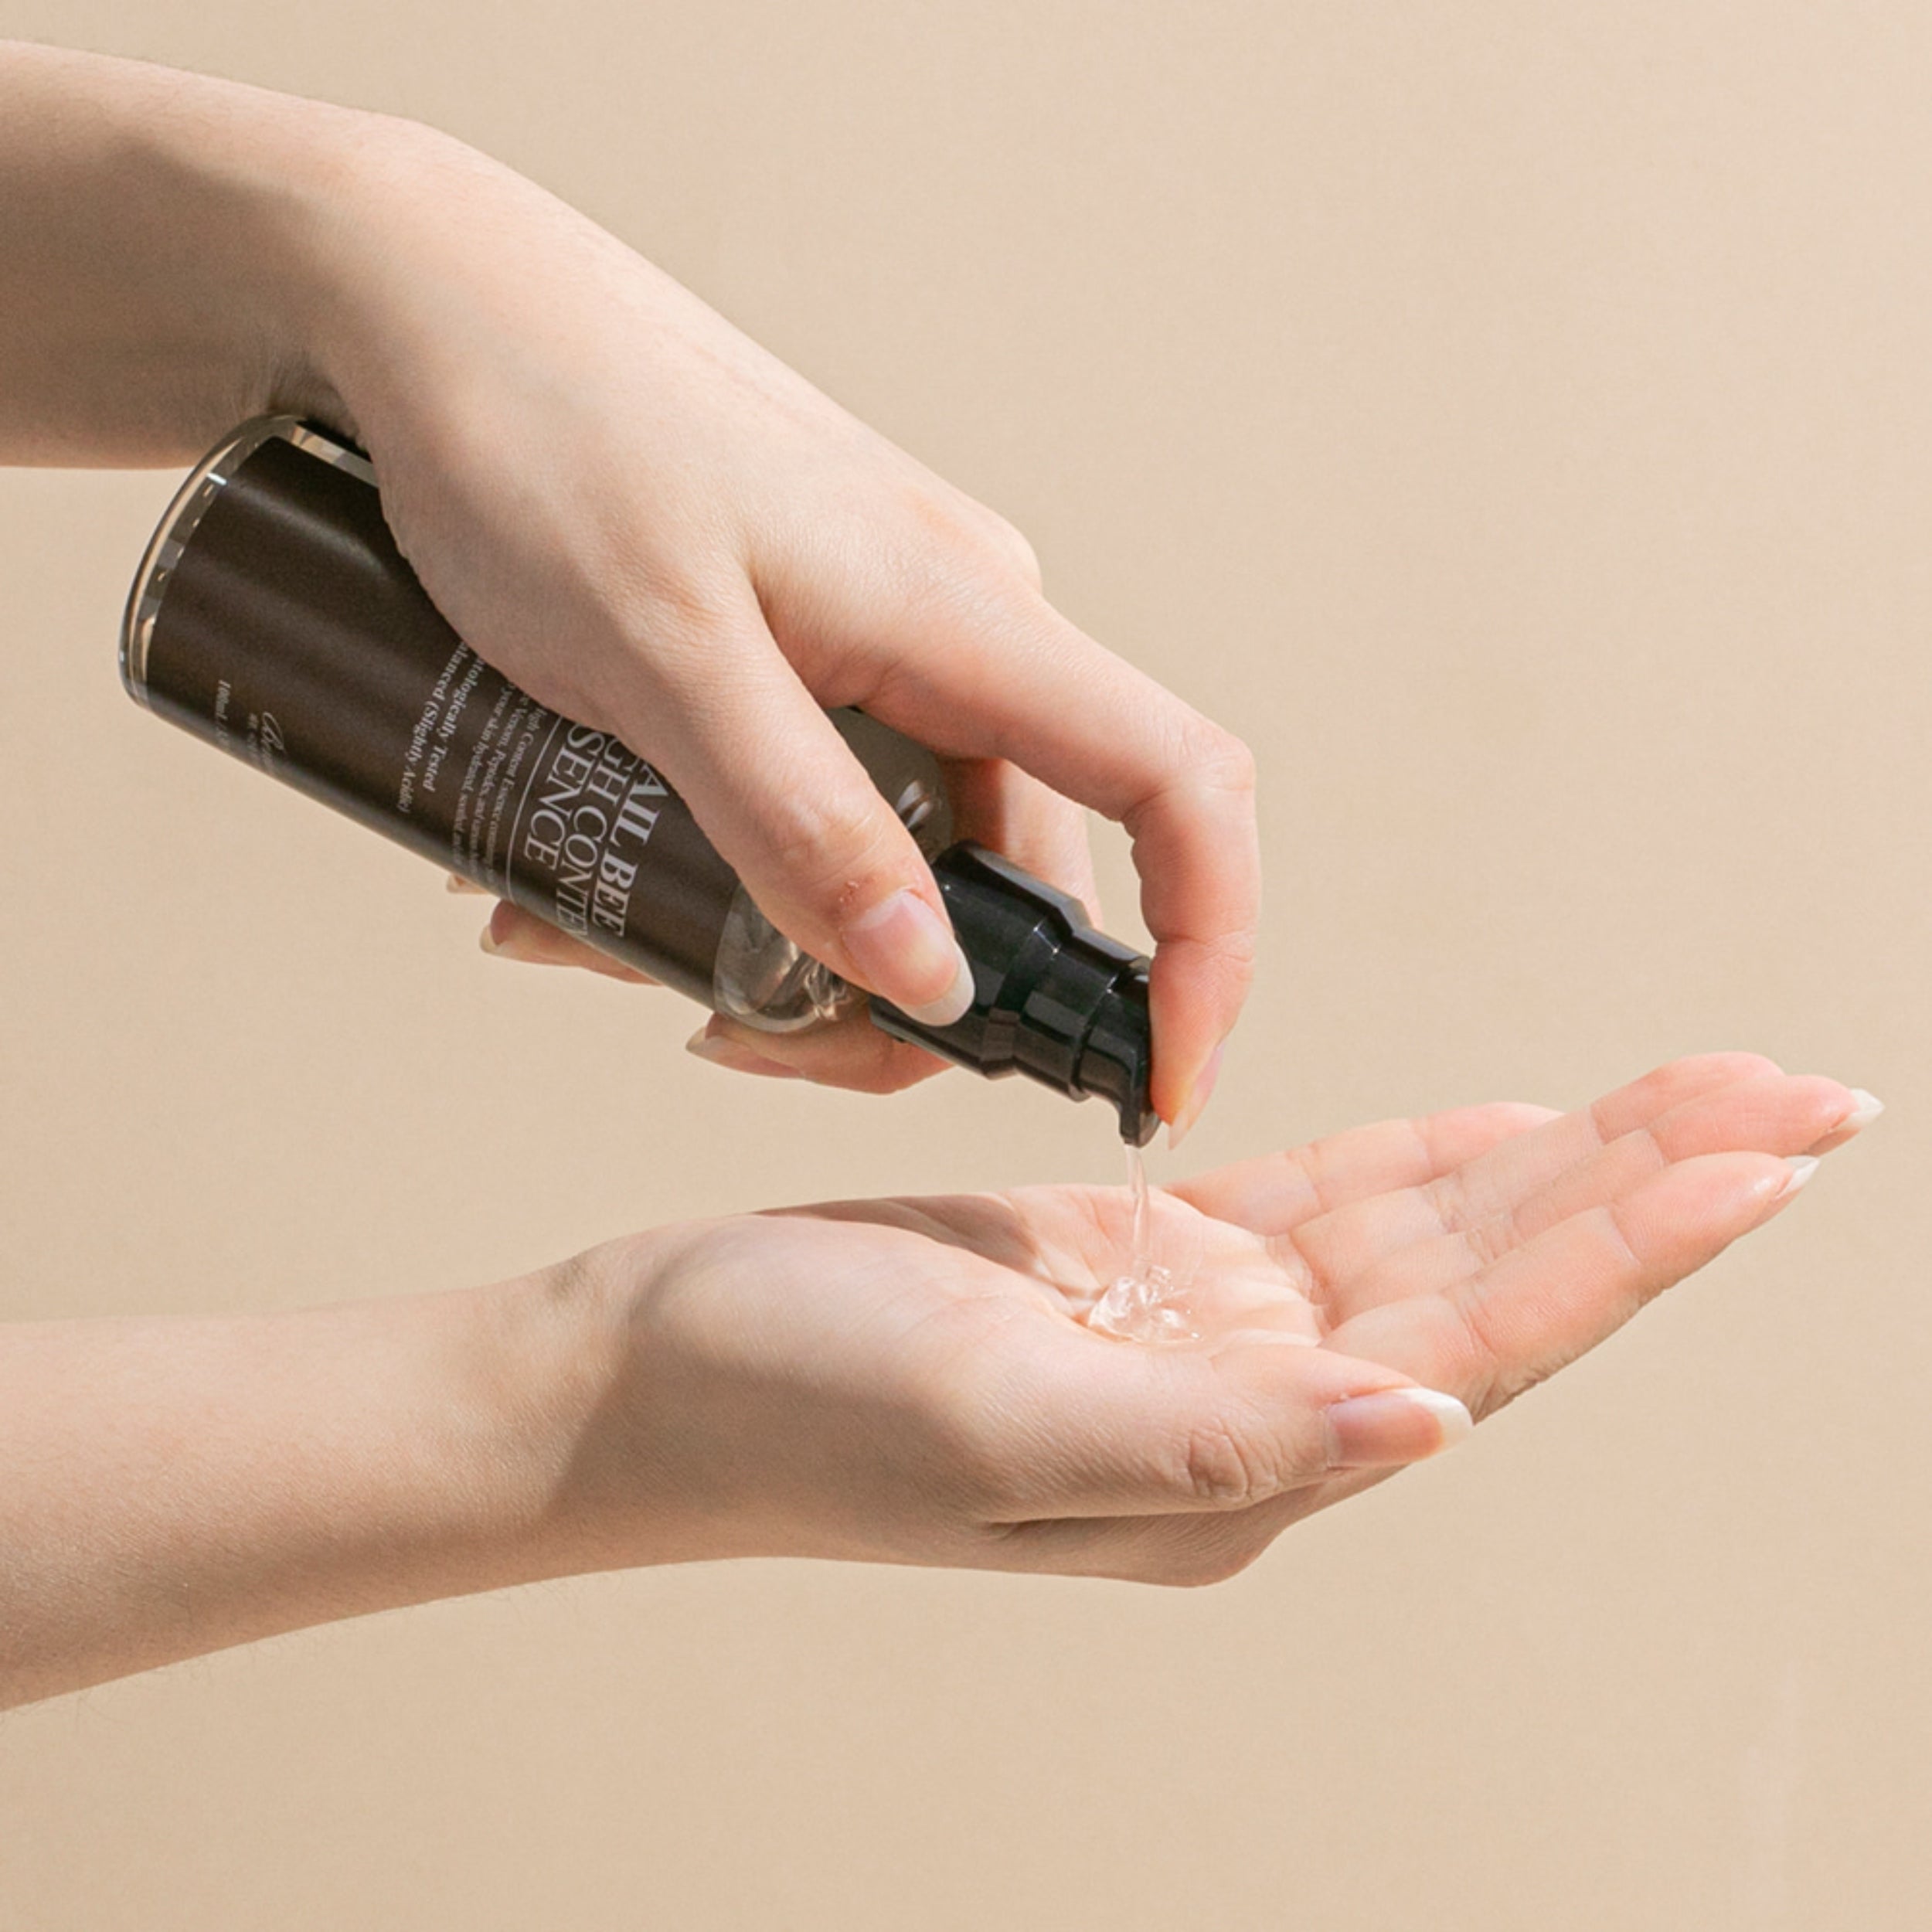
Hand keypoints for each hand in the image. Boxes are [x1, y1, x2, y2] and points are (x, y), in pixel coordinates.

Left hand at [297, 120, 1253, 1129]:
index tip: (1156, 1081)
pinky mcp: (810, 647)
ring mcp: (885, 639)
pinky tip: (599, 877)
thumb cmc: (539, 437)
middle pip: (1014, 874)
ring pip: (902, 852)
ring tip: (594, 935)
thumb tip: (930, 982)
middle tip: (730, 1039)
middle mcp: (956, 632)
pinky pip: (825, 798)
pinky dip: (739, 871)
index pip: (1178, 789)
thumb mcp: (660, 659)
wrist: (431, 302)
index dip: (1206, 950)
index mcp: (966, 618)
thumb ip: (800, 822)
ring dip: (780, 941)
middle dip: (893, 1000)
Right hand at [542, 1055, 1873, 1583]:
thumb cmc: (788, 1408)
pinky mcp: (1140, 1263)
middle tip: (1804, 1095)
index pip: (1483, 1347)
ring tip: (1708, 1095)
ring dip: (1572, 1163)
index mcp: (1231, 1470)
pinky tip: (1522, 1136)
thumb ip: (1214, 1445)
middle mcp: (1246, 1411)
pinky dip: (1434, 1162)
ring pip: (1431, 1235)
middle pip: (1495, 1284)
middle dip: (1656, 1186)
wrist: (655, 1371)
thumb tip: (1424, 1435)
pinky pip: (1327, 1206)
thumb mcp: (993, 1427)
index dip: (1635, 1247)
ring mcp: (1198, 1333)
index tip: (1769, 1156)